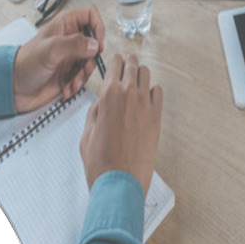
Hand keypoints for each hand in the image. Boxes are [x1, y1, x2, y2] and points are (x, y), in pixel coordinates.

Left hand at [12, 5, 104, 112]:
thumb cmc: (24, 63)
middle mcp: (69, 39)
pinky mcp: (69, 73)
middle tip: (84, 68)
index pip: (90, 15)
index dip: (98, 28)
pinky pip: (83, 77)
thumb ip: (74, 44)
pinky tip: (67, 87)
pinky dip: (77, 84)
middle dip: (91, 59)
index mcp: (64, 25)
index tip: (97, 43)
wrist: (13, 88)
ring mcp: (70, 57)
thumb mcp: (50, 50)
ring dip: (84, 75)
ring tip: (73, 81)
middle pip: (94, 43)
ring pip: (91, 63)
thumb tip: (94, 45)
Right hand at [79, 53, 162, 194]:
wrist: (120, 181)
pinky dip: (152, 91)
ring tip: (135, 83)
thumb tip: (101, 103)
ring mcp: (146, 105)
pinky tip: (146, 99)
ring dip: (140, 75)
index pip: (114, 63)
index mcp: (108, 96)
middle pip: (132, 64)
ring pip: (146, 74)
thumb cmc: (101, 162)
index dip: (113, 61)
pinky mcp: (157, 117)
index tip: (113, 63)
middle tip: (125, 68)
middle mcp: (129, 95)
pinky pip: (158, 92)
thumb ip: (94, 112)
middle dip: (127, 64)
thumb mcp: (86, 133)